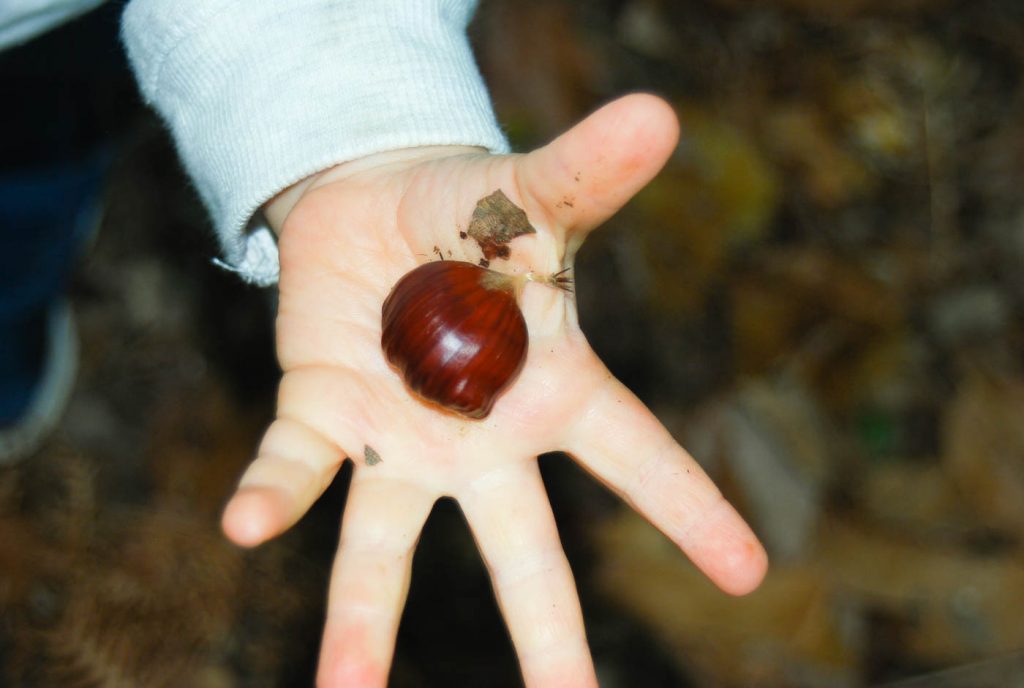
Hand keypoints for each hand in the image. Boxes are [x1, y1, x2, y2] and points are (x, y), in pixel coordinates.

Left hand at [222, 94, 767, 686]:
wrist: (375, 202)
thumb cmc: (470, 207)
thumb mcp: (528, 193)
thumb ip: (585, 172)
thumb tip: (660, 113)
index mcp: (552, 389)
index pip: (636, 454)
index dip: (692, 509)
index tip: (749, 575)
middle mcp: (480, 439)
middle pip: (520, 547)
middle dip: (547, 632)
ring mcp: (398, 440)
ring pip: (387, 544)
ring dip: (366, 617)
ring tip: (347, 687)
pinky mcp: (321, 414)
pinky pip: (296, 465)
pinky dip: (273, 492)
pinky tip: (245, 523)